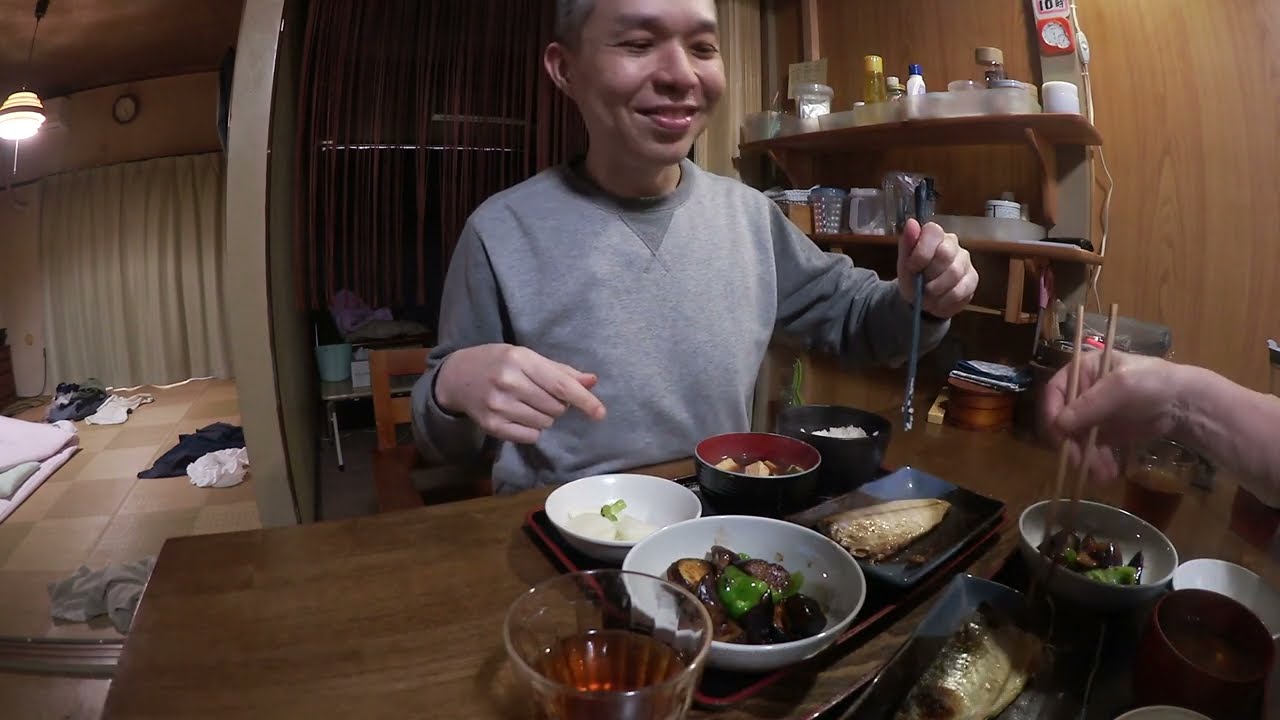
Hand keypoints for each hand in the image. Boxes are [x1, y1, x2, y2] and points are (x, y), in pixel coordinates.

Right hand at [434, 344, 606, 443]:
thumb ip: (560, 371)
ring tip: (527, 403)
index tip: (600, 413)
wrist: (457, 377)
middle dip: (557, 404)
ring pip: (545, 422)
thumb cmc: (498, 362)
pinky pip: (530, 436)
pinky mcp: (491, 425)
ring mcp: (498, 406)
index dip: (584, 400)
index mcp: (520, 359)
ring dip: (544, 416)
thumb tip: (592, 382)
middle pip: (556, 407)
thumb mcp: (526, 357)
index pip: (561, 385)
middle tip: (540, 394)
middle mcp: (509, 382)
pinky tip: (518, 415)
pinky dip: (532, 429)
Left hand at [897, 219, 977, 318]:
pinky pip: (960, 290)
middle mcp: (953, 244)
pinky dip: (945, 300)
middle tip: (920, 285)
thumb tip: (912, 222)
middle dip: (929, 274)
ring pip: (954, 273)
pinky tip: (938, 301)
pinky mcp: (972, 279)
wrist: (922, 300)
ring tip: (927, 296)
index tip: (912, 268)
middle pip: (945, 253)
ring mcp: (965, 261)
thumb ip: (907, 244)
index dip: (922, 252)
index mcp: (934, 236)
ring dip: (936, 289)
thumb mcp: (904, 264)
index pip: (933, 231)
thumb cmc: (913, 277)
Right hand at [1043, 352, 1186, 481]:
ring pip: (1076, 439)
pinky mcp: (1104, 433)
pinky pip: (1092, 449)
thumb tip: (1058, 424)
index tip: (1057, 434)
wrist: (1186, 404)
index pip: (1056, 390)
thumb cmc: (1153, 384)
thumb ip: (1090, 404)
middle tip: (1078, 462)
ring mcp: (1093, 414)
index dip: (1052, 411)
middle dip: (1071, 443)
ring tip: (1101, 475)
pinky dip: (1097, 463)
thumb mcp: (1121, 387)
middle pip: (1063, 419)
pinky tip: (1108, 473)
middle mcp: (1082, 392)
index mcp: (1083, 370)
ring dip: (1086, 458)